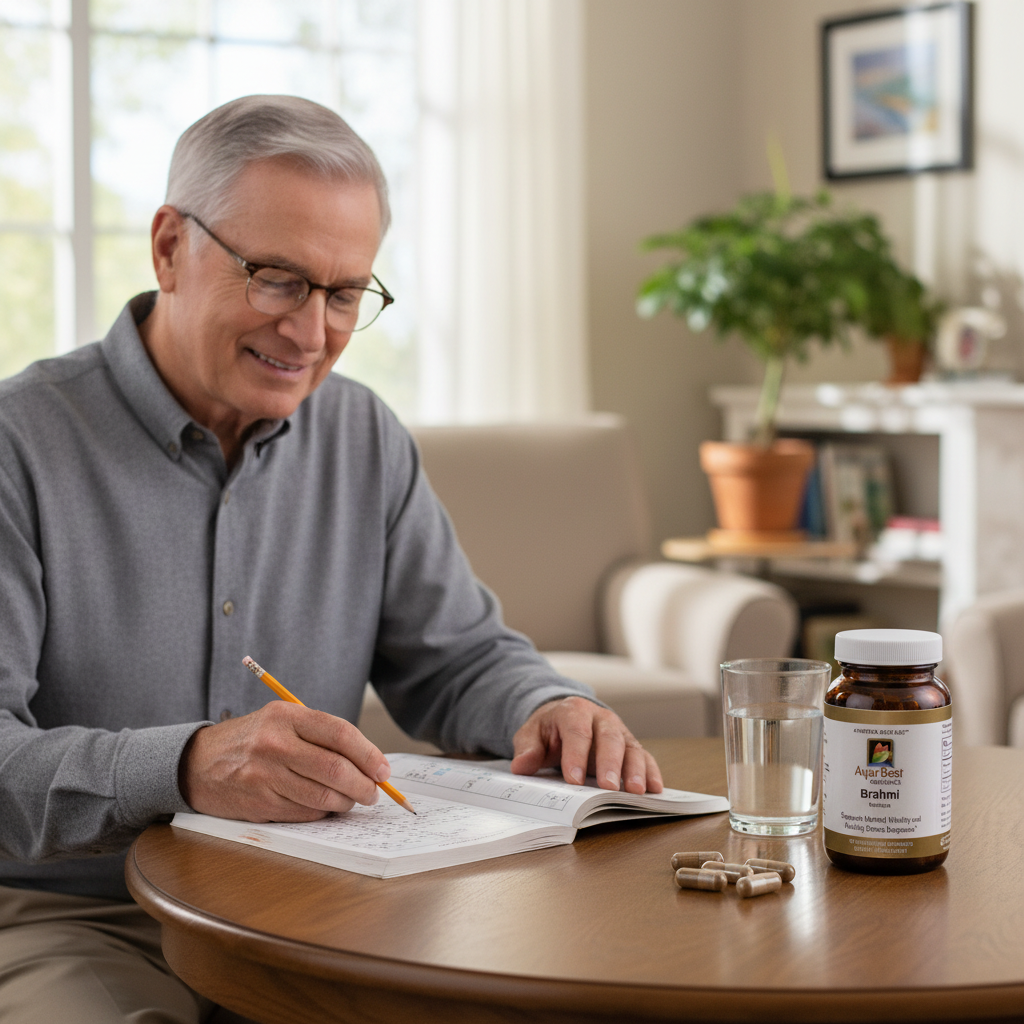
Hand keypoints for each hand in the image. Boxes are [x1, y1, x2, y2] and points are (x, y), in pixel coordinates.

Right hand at [178, 701, 390, 821]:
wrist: (197, 763)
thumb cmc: (252, 740)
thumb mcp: (282, 720)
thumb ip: (321, 735)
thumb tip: (368, 762)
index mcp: (286, 716)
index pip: (340, 734)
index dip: (369, 754)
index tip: (383, 769)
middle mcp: (275, 744)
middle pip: (336, 769)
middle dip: (364, 785)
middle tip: (374, 792)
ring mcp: (265, 775)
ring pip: (323, 796)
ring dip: (346, 802)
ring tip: (352, 800)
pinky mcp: (259, 804)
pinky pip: (305, 813)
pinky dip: (323, 813)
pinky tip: (325, 807)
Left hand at [509, 696, 662, 793]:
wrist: (565, 718)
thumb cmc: (549, 729)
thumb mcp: (531, 734)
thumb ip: (527, 749)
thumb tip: (522, 766)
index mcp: (574, 711)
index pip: (577, 732)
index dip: (576, 755)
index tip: (574, 779)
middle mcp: (601, 718)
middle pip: (609, 738)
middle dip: (610, 763)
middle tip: (608, 787)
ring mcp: (619, 732)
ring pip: (631, 747)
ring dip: (636, 769)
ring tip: (637, 791)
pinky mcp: (630, 746)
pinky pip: (644, 757)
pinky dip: (651, 772)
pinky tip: (654, 789)